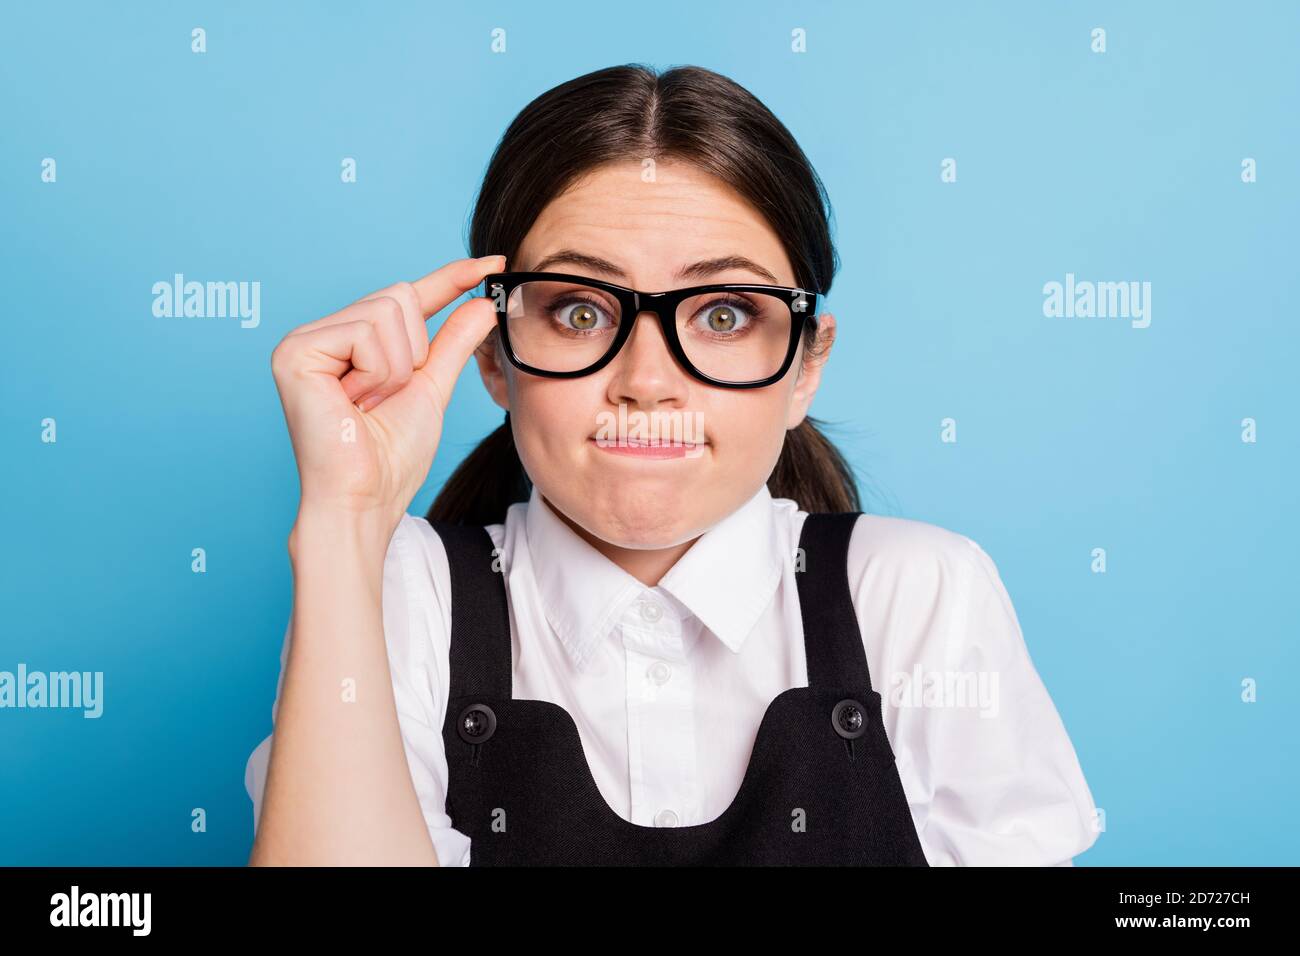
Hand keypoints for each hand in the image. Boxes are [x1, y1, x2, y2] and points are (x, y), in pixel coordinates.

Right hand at [270, 255, 505, 532]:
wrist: (365, 500)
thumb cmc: (391, 458)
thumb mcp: (432, 388)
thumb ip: (453, 342)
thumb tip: (481, 301)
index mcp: (349, 342)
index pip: (406, 297)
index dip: (450, 278)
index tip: (494, 262)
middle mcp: (321, 333)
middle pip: (398, 296)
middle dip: (413, 353)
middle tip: (387, 398)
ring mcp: (303, 340)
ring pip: (386, 311)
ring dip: (397, 368)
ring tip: (369, 404)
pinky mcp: (295, 351)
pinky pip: (366, 331)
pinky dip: (377, 372)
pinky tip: (355, 403)